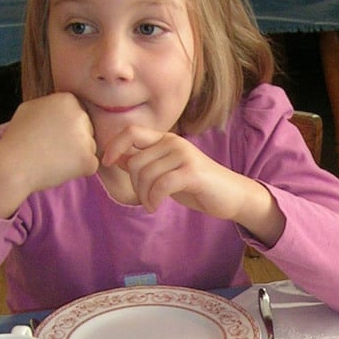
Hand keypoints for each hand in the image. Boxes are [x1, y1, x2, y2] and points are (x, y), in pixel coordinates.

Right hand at [0, 93, 97, 217]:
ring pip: (89, 147)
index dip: (64, 126)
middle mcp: (81, 116)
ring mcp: (87, 138)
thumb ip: (50, 105)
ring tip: (52, 158)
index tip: (50, 134)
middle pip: (86, 129)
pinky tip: (58, 168)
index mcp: (67, 100)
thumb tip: (61, 107)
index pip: (78, 113)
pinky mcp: (89, 160)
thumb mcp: (30, 108)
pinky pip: (90, 165)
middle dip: (73, 139)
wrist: (12, 166)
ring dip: (76, 155)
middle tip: (51, 148)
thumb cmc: (17, 137)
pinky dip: (78, 170)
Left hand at [102, 125, 283, 243]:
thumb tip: (114, 156)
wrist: (231, 195)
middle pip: (135, 161)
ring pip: (146, 175)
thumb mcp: (165, 172)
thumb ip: (143, 162)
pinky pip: (160, 185)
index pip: (130, 131)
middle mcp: (174, 143)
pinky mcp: (192, 172)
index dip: (114, 145)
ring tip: (152, 203)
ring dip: (144, 195)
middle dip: (134, 185)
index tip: (107, 163)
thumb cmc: (196, 185)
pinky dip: (153, 199)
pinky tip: (156, 206)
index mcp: (166, 140)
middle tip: (145, 198)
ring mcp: (184, 155)